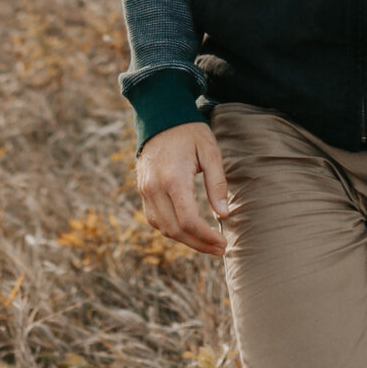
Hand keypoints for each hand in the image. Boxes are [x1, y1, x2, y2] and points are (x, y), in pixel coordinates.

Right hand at [134, 121, 230, 255]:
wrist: (160, 117)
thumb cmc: (189, 132)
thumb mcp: (210, 151)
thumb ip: (217, 183)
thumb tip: (223, 214)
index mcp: (173, 179)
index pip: (189, 220)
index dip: (206, 237)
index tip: (223, 243)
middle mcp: (155, 188)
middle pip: (175, 230)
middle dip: (199, 245)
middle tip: (220, 250)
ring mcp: (146, 191)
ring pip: (163, 228)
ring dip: (186, 241)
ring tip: (208, 244)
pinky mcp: (143, 191)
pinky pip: (155, 219)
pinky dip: (172, 230)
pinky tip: (190, 232)